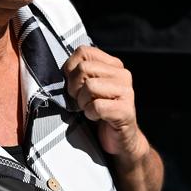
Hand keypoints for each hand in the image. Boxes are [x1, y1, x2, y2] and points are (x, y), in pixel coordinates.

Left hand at [63, 45, 149, 162]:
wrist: (119, 139)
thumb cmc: (99, 111)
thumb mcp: (88, 87)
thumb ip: (80, 73)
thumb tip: (63, 69)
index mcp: (113, 65)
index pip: (83, 51)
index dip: (70, 69)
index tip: (74, 85)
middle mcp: (123, 74)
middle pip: (83, 68)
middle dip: (74, 87)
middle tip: (81, 100)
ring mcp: (127, 92)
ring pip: (89, 86)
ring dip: (83, 102)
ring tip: (90, 109)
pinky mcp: (126, 110)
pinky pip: (96, 106)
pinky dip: (90, 114)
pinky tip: (97, 118)